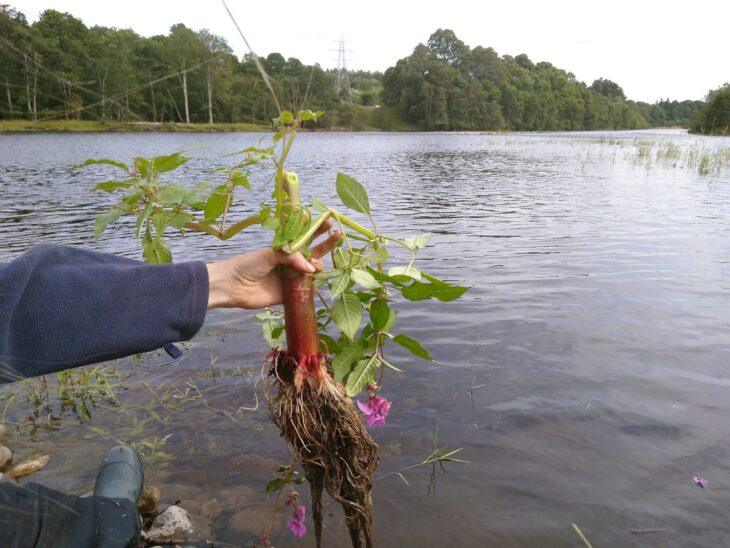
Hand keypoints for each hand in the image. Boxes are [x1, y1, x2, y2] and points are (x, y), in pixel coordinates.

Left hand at [205, 220, 340, 309]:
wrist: (232, 286)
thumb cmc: (248, 265)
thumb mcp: (270, 253)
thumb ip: (292, 257)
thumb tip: (311, 269)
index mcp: (284, 249)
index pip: (305, 237)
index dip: (317, 230)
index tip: (329, 221)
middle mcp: (289, 262)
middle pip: (313, 254)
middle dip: (325, 245)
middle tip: (336, 237)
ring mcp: (290, 278)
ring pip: (312, 273)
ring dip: (318, 268)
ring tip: (313, 269)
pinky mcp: (288, 295)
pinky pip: (305, 292)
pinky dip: (312, 289)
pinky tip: (314, 286)